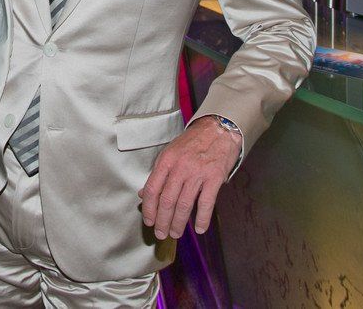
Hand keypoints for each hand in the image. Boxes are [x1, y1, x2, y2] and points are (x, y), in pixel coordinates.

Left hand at [138, 116, 241, 239]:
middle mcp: (180, 167)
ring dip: (179, 223)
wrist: (219, 129)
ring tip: (176, 233)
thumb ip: (158, 174)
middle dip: (162, 221)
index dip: (149, 209)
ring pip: (184, 204)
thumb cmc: (193, 142)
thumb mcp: (171, 153)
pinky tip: (199, 228)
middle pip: (167, 200)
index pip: (152, 189)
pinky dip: (202, 219)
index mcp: (166, 160)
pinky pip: (206, 203)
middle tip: (161, 234)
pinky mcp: (215, 177)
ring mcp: (198, 172)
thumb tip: (143, 194)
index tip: (149, 221)